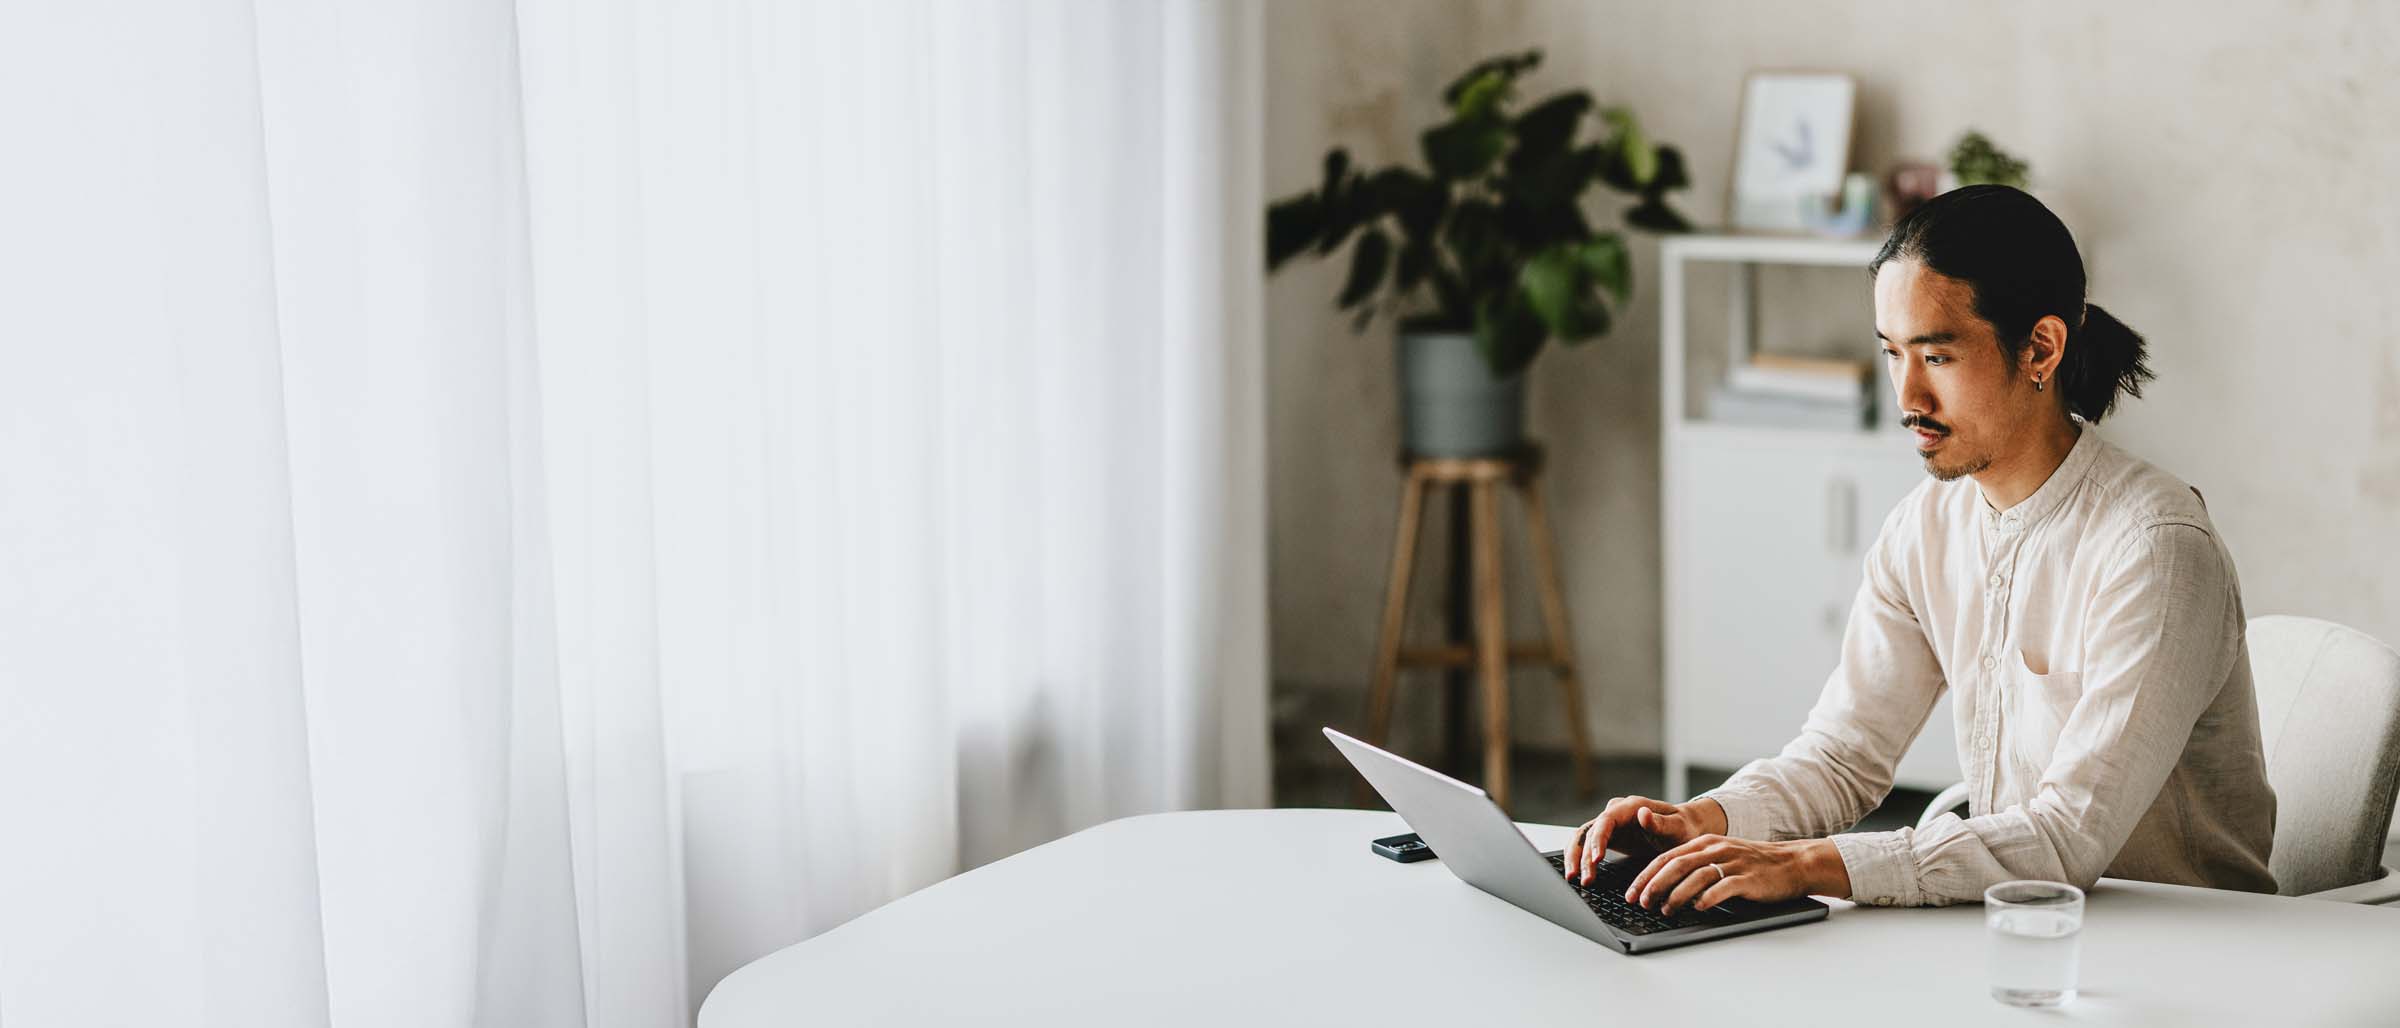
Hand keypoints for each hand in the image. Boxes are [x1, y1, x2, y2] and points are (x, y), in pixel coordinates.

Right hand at [1561, 796, 1725, 886]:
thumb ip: (1660, 822)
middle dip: (1582, 855)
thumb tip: (1642, 813)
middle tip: (1583, 878)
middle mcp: (1616, 812)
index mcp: (1631, 807)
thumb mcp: (1677, 827)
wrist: (1686, 829)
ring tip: (1574, 879)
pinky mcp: (1608, 836)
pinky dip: (1579, 858)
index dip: (1597, 840)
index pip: (1605, 821)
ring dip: (1575, 857)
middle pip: (1589, 830)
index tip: (1596, 859)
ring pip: (1583, 837)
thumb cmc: (1683, 828)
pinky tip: (1576, 873)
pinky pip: (1587, 844)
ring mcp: (1610, 824)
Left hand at [1623, 835, 1845, 915]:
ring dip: (1677, 894)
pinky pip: (1723, 887)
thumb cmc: (1751, 865)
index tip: (1631, 892)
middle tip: (1640, 902)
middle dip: (1654, 885)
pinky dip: (1708, 898)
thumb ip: (1694, 865)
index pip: (1667, 857)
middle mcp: (1715, 849)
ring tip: (1665, 910)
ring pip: (1696, 876)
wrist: (1791, 863)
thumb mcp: (1720, 857)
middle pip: (1676, 865)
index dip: (1646, 875)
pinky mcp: (1747, 877)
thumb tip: (1664, 885)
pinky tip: (1698, 908)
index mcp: (1704, 843)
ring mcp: (1731, 862)